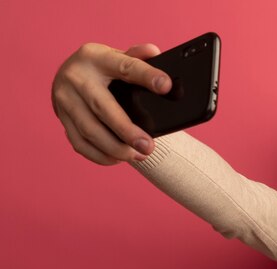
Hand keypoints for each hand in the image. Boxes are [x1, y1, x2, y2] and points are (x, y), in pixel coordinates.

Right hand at [51, 43, 171, 164]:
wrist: (67, 74)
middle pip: (103, 108)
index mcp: (96, 57)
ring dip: (115, 148)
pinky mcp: (61, 118)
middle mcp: (76, 77)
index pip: (125, 66)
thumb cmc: (102, 67)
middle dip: (127, 131)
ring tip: (138, 155)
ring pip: (89, 131)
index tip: (166, 86)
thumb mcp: (117, 56)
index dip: (146, 76)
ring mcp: (65, 99)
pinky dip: (100, 155)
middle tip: (148, 146)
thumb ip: (136, 57)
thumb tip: (155, 52)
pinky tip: (118, 158)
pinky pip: (79, 143)